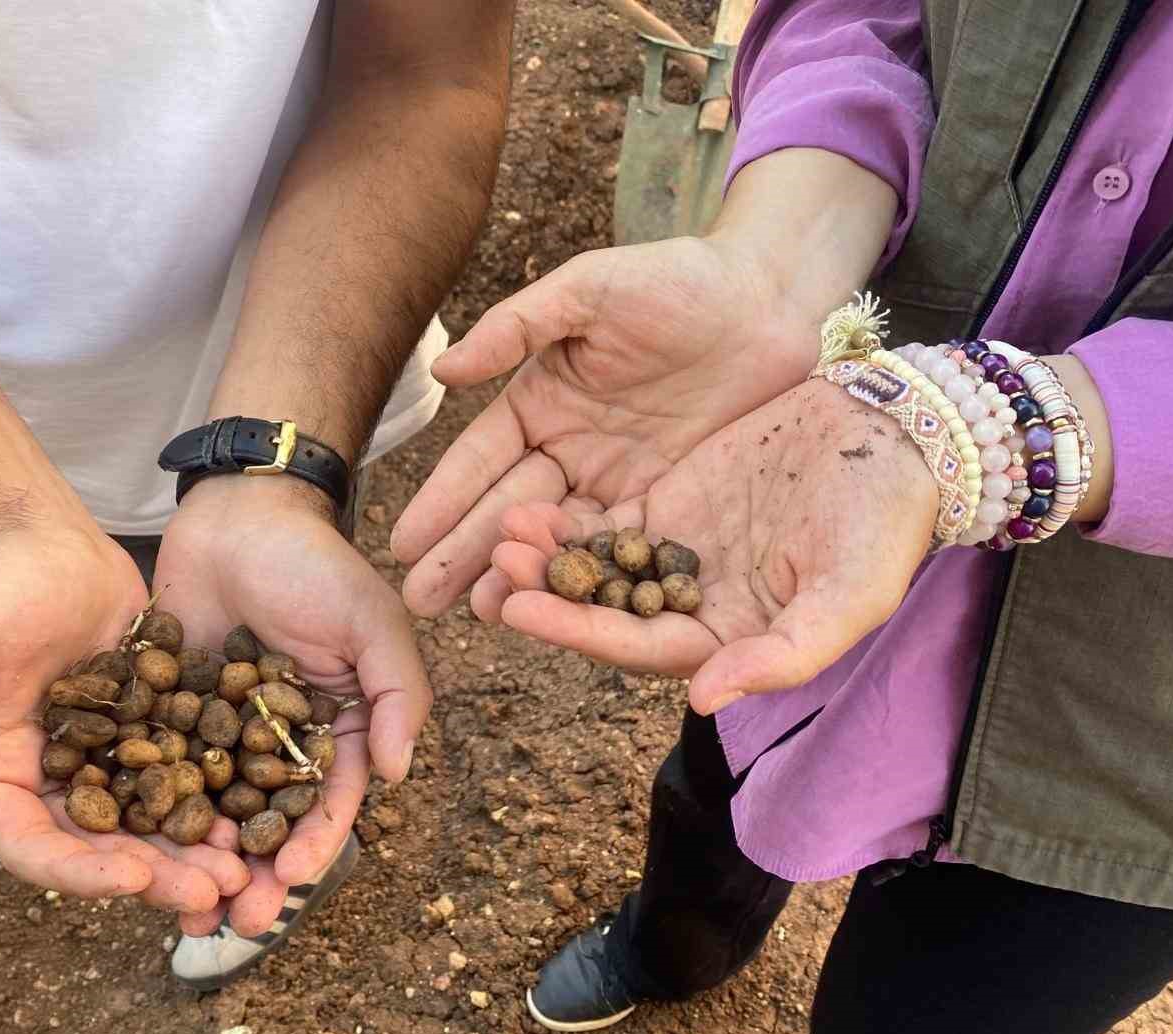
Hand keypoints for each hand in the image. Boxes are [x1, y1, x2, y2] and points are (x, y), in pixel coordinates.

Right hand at [0, 518, 246, 909]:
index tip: (136, 878)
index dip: (81, 872)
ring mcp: (101, 766)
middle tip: (211, 891)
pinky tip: (262, 813)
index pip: (31, 848)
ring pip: (149, 827)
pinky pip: (182, 783)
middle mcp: (47, 786)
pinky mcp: (146, 739)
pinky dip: (216, 804)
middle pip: (99, 851)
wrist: (50, 543)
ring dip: (192, 852)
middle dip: (154, 876)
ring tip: (244, 869)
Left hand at [152, 475, 430, 937]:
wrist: (237, 513)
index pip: (329, 805)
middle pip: (268, 828)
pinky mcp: (168, 717)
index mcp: (336, 733)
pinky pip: (158, 776)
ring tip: (183, 916)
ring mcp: (221, 736)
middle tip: (235, 924)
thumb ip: (395, 693)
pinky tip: (129, 857)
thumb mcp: (372, 621)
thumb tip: (397, 775)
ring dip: (201, 867)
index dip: (312, 846)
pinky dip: (149, 818)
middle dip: (254, 880)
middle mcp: (278, 746)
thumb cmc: (315, 565)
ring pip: (211, 816)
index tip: (286, 880)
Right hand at [391, 233, 818, 617]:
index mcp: (538, 403)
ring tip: (476, 614)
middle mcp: (568, 450)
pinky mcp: (665, 503)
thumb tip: (442, 368)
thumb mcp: (588, 290)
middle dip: (462, 556)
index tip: (403, 543)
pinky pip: (617, 547)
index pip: (479, 462)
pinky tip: (558, 611)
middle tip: (420, 602)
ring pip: (556, 539)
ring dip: (518, 577)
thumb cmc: (675, 280)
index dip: (443, 502)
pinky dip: (587, 579)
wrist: (769, 298)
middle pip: (507, 511)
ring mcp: (616, 482)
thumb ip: (515, 327)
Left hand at [484, 379, 936, 712]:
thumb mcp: (848, 597)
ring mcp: (679, 556)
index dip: (579, 632)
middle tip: (495, 569)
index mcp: (730, 642)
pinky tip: (527, 505)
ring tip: (502, 533)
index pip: (640, 647)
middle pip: (604, 611)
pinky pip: (608, 521)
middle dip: (549, 594)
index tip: (519, 610)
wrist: (901, 439)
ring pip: (597, 568)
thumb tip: (704, 701)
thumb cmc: (886, 523)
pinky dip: (569, 520)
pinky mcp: (672, 506)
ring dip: (549, 557)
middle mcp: (694, 607)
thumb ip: (780, 656)